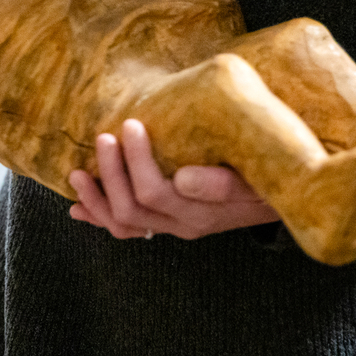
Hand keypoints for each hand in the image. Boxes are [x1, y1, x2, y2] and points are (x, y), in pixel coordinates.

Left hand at [68, 119, 278, 239]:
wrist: (279, 198)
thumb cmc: (268, 178)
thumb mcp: (258, 177)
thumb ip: (224, 182)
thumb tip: (183, 179)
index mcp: (205, 210)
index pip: (159, 192)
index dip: (137, 161)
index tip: (131, 125)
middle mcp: (186, 224)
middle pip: (134, 206)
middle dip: (112, 171)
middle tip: (104, 137)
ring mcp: (173, 227)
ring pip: (124, 223)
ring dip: (96, 198)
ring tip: (76, 174)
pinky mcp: (164, 226)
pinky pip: (126, 230)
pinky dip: (99, 217)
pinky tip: (77, 209)